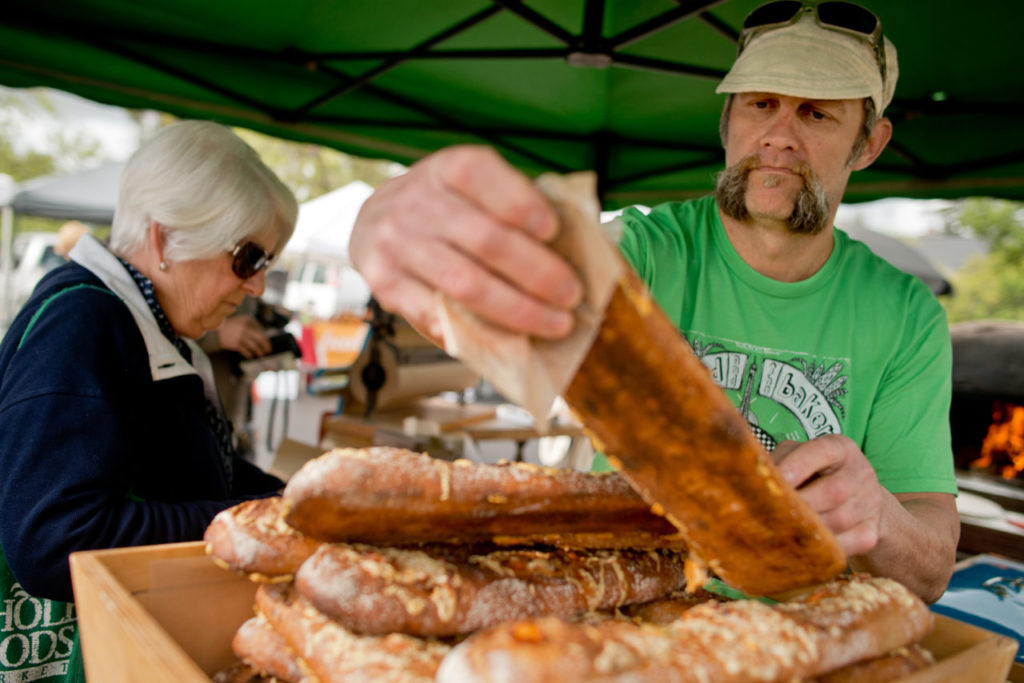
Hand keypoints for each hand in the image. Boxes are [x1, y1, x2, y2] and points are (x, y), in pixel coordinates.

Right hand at [217, 315, 271, 358]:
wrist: (218, 329)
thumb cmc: (234, 325)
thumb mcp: (244, 320)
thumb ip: (254, 326)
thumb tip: (265, 337)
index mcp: (249, 321)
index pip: (261, 332)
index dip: (266, 340)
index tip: (268, 345)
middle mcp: (246, 328)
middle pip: (260, 339)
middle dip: (266, 346)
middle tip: (269, 351)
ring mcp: (240, 336)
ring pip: (254, 346)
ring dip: (259, 352)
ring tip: (261, 355)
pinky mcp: (235, 344)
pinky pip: (245, 351)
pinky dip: (249, 354)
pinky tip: (251, 356)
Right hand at [349, 145, 582, 343]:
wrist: (375, 220)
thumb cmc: (448, 208)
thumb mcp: (476, 190)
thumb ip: (518, 207)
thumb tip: (584, 245)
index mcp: (448, 168)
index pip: (481, 176)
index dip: (520, 203)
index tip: (554, 231)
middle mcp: (416, 201)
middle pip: (485, 239)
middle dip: (538, 272)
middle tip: (571, 295)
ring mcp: (396, 242)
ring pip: (466, 284)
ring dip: (518, 310)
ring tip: (554, 324)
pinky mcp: (383, 281)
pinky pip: (435, 314)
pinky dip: (475, 332)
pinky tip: (507, 341)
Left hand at [771, 435, 883, 556]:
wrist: (854, 498)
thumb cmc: (813, 474)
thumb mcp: (796, 458)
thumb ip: (778, 462)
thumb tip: (752, 477)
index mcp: (840, 448)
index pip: (822, 451)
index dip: (798, 465)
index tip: (777, 480)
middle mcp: (861, 471)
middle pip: (835, 490)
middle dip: (802, 504)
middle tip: (774, 514)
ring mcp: (871, 501)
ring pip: (842, 519)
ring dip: (811, 528)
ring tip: (783, 531)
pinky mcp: (873, 529)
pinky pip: (853, 542)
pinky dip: (828, 548)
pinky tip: (806, 548)